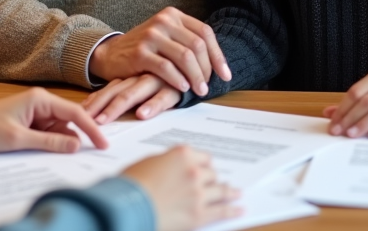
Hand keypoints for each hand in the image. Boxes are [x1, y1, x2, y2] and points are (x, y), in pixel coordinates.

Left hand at [0, 87, 109, 153]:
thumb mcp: (18, 139)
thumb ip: (49, 142)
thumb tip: (76, 146)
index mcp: (40, 99)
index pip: (75, 112)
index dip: (91, 128)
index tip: (103, 143)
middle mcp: (41, 102)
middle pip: (70, 121)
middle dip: (77, 137)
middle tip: (90, 154)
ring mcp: (37, 112)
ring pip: (60, 129)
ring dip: (62, 143)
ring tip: (50, 152)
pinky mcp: (32, 121)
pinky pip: (50, 133)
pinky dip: (52, 143)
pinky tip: (49, 152)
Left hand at [82, 74, 182, 123]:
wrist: (194, 62)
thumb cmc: (168, 79)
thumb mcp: (145, 84)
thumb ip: (127, 93)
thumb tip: (102, 113)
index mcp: (132, 78)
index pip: (109, 89)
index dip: (95, 101)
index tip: (80, 113)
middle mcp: (141, 78)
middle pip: (115, 92)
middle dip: (99, 107)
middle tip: (84, 121)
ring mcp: (157, 81)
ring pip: (134, 93)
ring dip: (117, 107)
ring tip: (103, 120)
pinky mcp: (175, 87)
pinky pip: (163, 96)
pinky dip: (153, 105)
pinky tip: (143, 114)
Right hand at [89, 7, 230, 95]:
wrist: (110, 54)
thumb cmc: (144, 49)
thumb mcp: (166, 38)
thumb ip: (187, 42)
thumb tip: (218, 64)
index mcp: (173, 15)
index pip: (205, 32)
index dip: (218, 55)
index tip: (225, 75)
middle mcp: (163, 21)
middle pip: (197, 45)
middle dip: (207, 69)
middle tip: (208, 87)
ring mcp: (151, 35)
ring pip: (184, 57)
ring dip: (196, 77)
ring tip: (199, 90)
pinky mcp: (140, 52)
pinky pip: (166, 67)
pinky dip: (178, 79)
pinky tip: (183, 88)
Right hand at [123, 146, 239, 230]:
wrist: (128, 206)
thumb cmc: (132, 183)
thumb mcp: (150, 163)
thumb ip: (169, 163)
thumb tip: (175, 170)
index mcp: (182, 154)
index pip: (203, 157)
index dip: (204, 164)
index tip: (206, 168)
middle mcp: (194, 171)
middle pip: (211, 174)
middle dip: (212, 179)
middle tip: (216, 183)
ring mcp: (198, 193)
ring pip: (220, 190)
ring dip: (229, 192)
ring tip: (235, 194)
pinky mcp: (199, 214)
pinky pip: (221, 211)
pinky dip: (232, 210)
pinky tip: (239, 209)